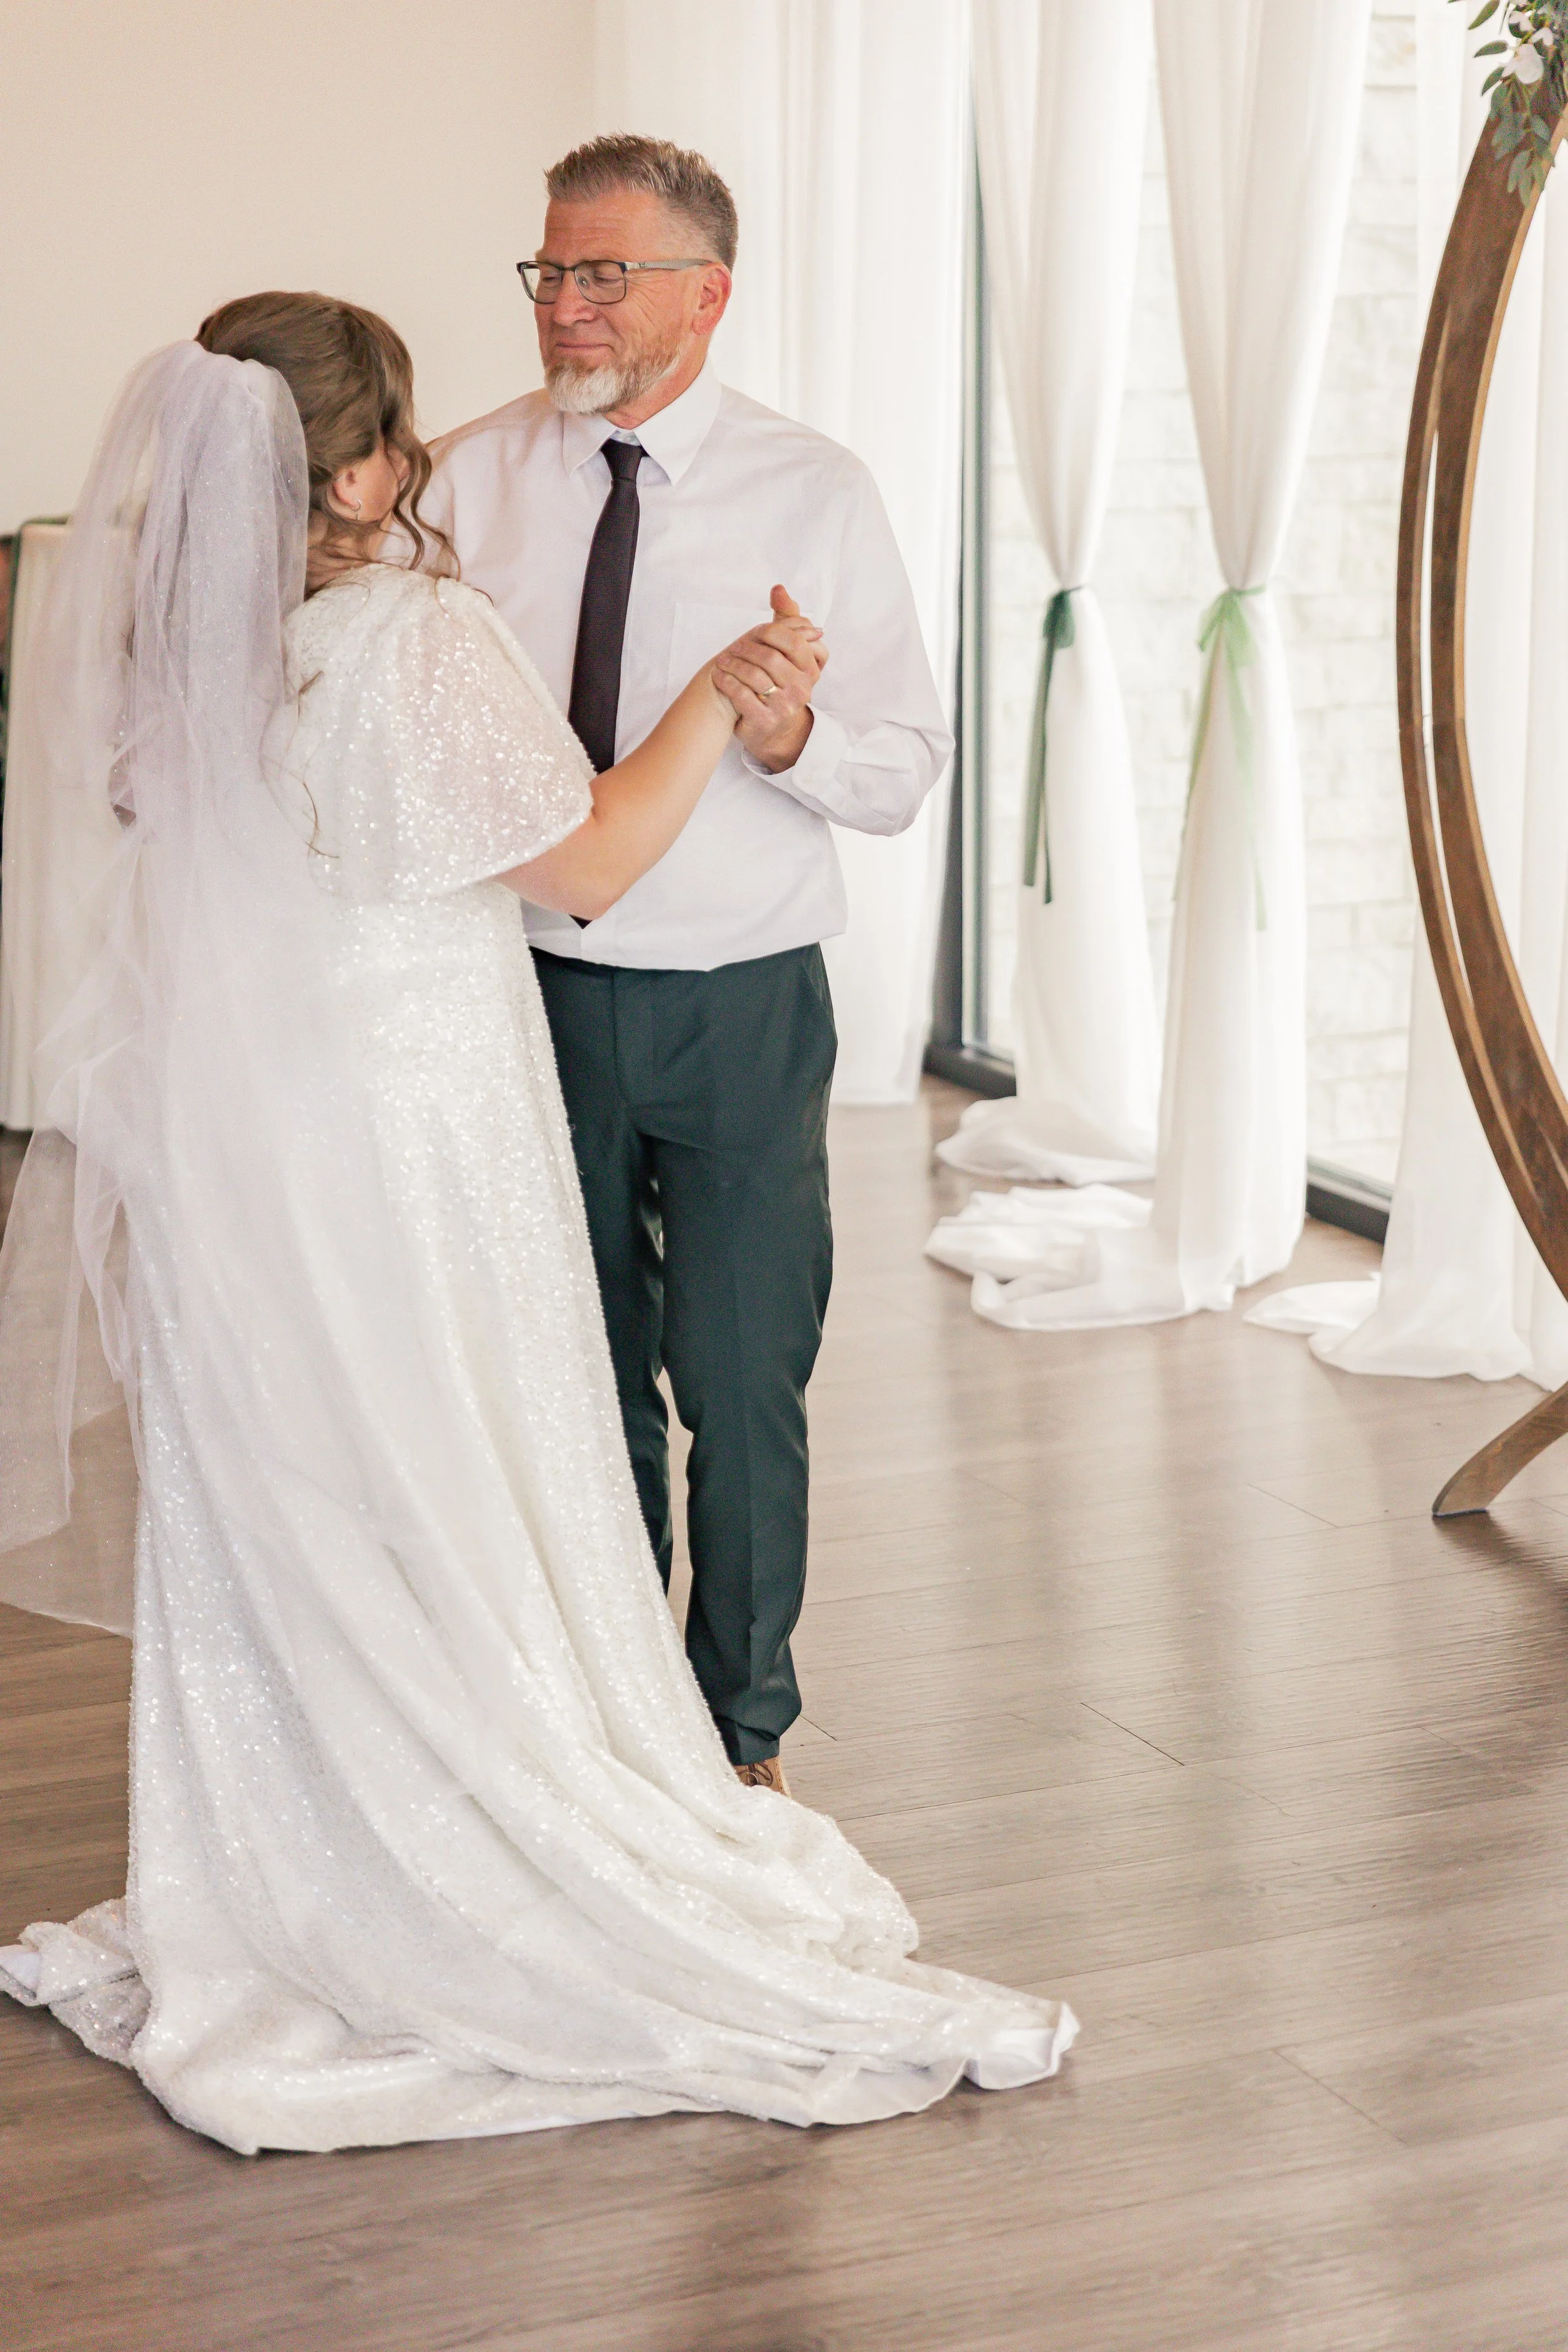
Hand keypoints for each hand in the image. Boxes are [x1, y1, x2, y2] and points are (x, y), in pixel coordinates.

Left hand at [711, 586, 827, 771]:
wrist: (775, 728)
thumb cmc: (780, 681)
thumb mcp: (788, 650)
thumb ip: (786, 618)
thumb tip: (778, 588)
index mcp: (812, 668)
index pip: (793, 641)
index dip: (770, 633)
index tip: (755, 633)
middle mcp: (803, 688)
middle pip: (771, 658)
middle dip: (747, 650)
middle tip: (733, 648)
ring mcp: (786, 707)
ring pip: (755, 677)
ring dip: (733, 665)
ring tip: (722, 661)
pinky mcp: (766, 721)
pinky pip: (742, 696)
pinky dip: (726, 683)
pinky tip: (719, 676)